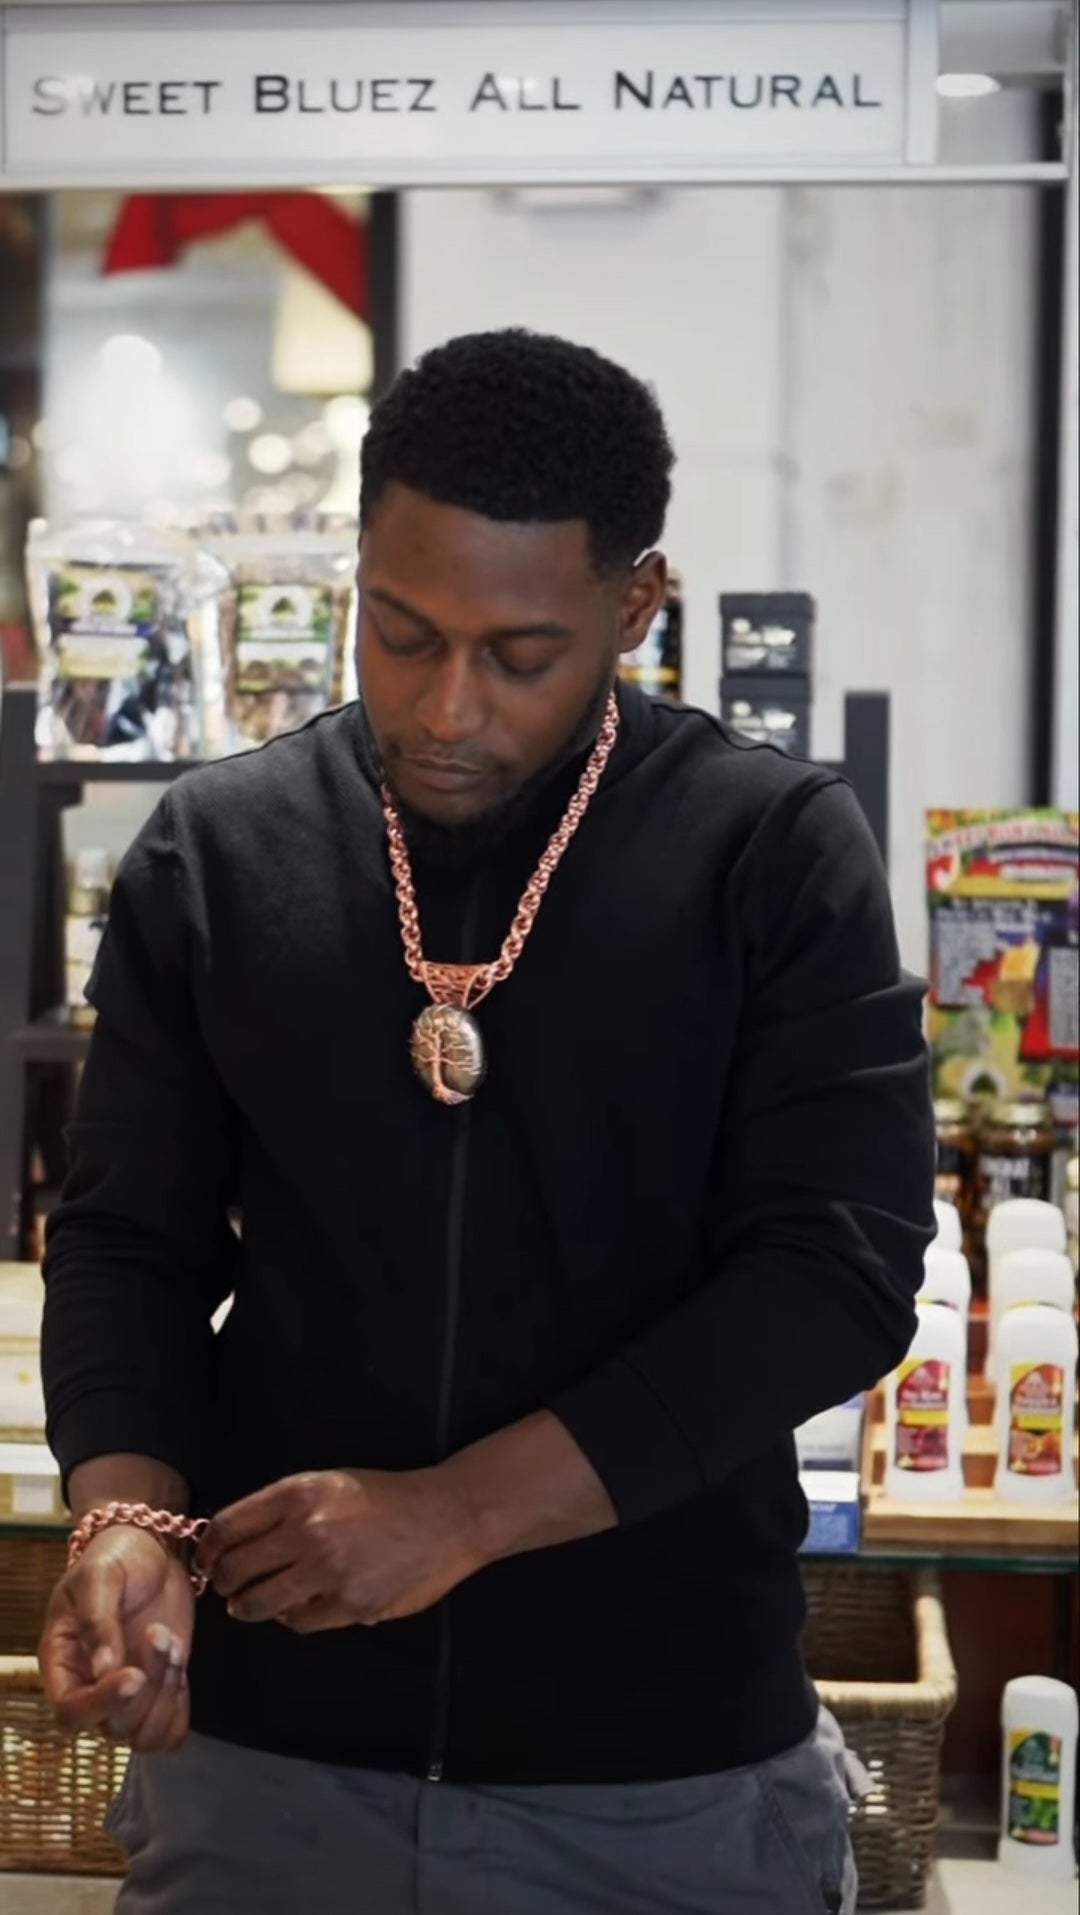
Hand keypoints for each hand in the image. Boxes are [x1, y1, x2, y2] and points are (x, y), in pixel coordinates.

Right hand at [39, 1527, 194, 1751]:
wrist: (151, 1549)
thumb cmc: (115, 1557)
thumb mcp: (100, 1576)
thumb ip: (97, 1620)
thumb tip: (102, 1669)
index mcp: (61, 1663)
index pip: (69, 1713)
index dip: (101, 1705)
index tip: (134, 1675)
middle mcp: (89, 1688)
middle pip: (114, 1727)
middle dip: (148, 1683)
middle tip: (160, 1631)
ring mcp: (125, 1695)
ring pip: (144, 1735)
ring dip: (167, 1694)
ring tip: (171, 1642)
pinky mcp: (157, 1693)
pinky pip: (169, 1732)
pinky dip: (181, 1705)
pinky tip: (179, 1664)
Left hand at [197, 1468, 475, 1633]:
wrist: (445, 1517)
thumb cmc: (383, 1498)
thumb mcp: (327, 1485)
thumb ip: (280, 1510)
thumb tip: (232, 1542)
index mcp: (298, 1494)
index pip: (228, 1527)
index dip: (207, 1548)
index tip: (206, 1558)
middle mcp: (307, 1531)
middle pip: (235, 1568)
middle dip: (223, 1580)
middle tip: (226, 1584)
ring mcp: (328, 1572)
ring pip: (258, 1602)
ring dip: (246, 1606)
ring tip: (247, 1603)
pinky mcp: (349, 1605)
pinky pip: (298, 1621)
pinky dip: (290, 1616)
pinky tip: (296, 1606)